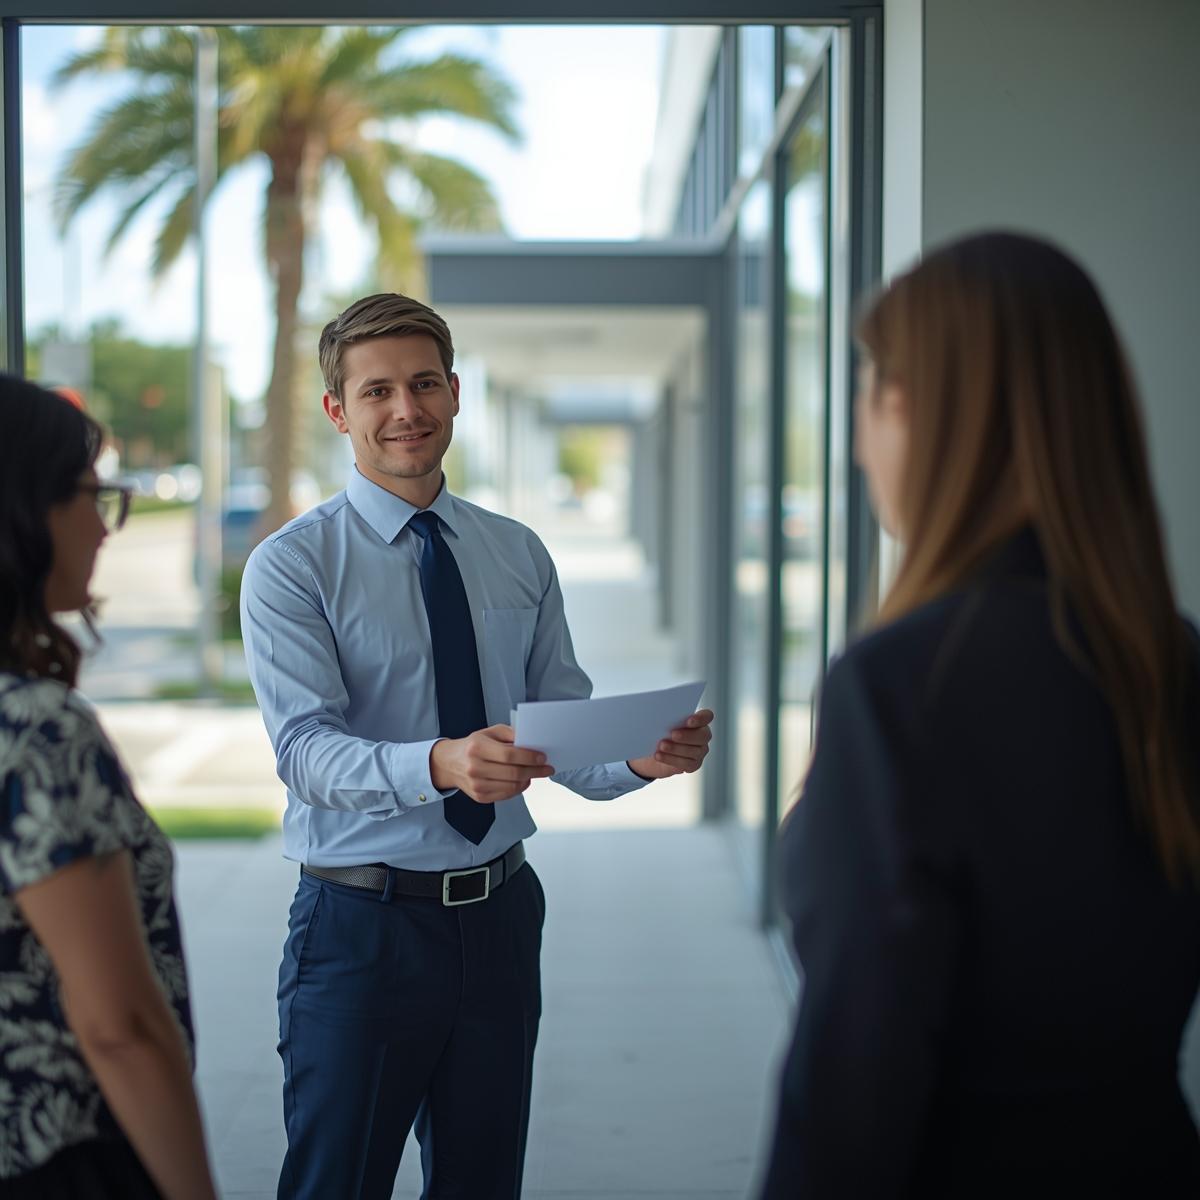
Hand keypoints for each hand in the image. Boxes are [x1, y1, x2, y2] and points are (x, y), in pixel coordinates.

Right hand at [429, 725, 555, 803]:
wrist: (450, 763)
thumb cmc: (473, 746)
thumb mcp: (489, 732)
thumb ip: (510, 734)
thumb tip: (531, 742)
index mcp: (477, 747)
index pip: (509, 755)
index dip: (529, 757)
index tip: (542, 757)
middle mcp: (475, 767)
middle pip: (513, 773)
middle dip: (535, 771)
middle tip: (547, 768)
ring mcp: (476, 784)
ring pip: (512, 786)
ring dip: (528, 780)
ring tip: (535, 773)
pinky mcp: (479, 797)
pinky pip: (506, 795)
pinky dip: (519, 788)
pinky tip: (523, 781)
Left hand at [627, 709, 714, 780]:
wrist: (653, 754)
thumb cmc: (660, 734)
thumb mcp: (662, 723)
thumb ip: (667, 719)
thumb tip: (660, 715)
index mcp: (698, 721)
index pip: (707, 717)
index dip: (701, 718)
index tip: (688, 721)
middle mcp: (702, 736)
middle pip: (703, 735)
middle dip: (688, 735)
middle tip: (673, 734)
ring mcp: (700, 751)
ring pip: (694, 751)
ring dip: (676, 748)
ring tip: (662, 745)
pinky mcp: (693, 764)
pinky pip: (686, 763)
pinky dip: (671, 759)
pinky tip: (659, 755)